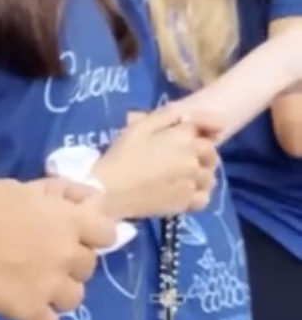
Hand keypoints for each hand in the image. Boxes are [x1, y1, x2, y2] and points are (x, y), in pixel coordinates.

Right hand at [0, 178, 117, 319]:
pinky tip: (22, 309)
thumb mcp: (25, 188)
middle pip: (88, 268)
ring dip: (57, 294)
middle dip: (69, 265)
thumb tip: (89, 200)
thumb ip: (59, 195)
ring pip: (74, 299)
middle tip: (43, 261)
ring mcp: (51, 286)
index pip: (107, 234)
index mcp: (69, 220)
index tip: (73, 238)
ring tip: (33, 289)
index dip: (92, 237)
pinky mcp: (31, 312)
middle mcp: (67, 254)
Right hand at [95, 110, 217, 219]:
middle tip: (183, 153)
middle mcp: (194, 159)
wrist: (109, 191)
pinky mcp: (186, 203)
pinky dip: (200, 193)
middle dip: (203, 150)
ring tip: (184, 173)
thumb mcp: (140, 126)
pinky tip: (186, 192)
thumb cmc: (122, 155)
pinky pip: (204, 197)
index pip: (206, 127)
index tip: (192, 131)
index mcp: (184, 137)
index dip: (201, 127)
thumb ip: (169, 115)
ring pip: (209, 175)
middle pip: (211, 152)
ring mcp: (192, 183)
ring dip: (202, 172)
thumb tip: (191, 116)